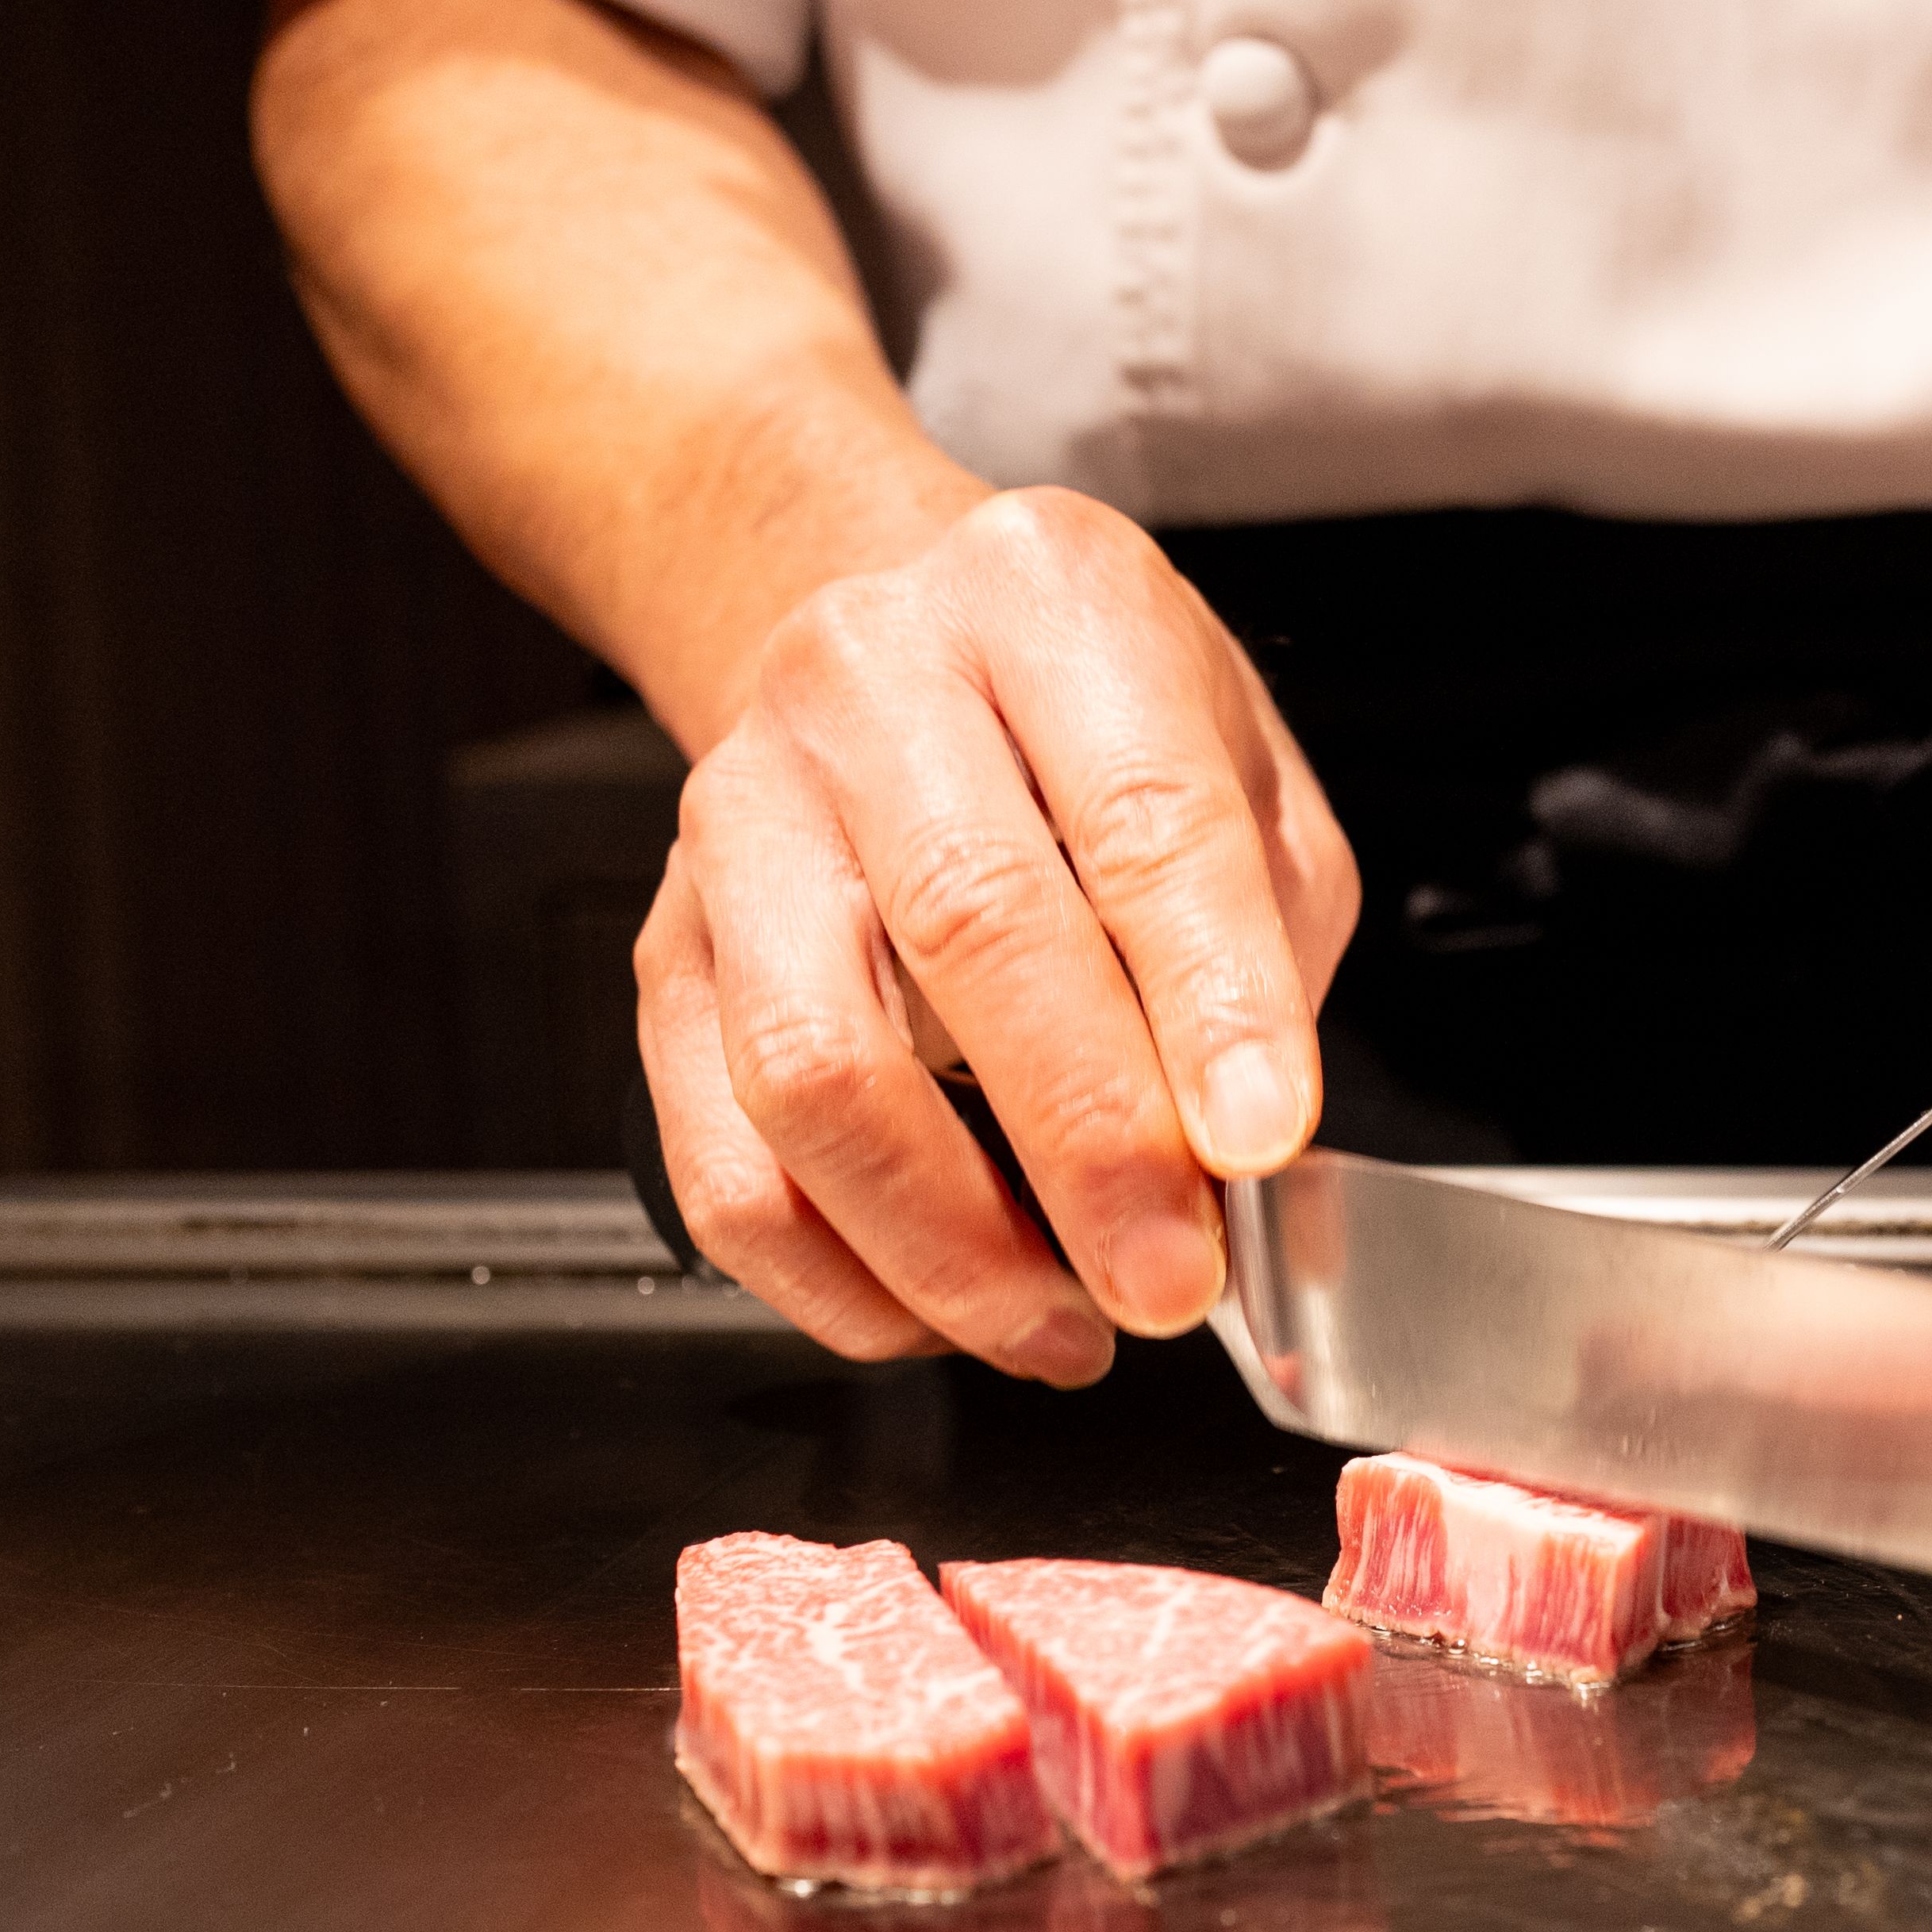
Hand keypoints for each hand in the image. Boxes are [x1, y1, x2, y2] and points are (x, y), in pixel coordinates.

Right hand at [640, 490, 1359, 1374]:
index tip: (1262, 1142)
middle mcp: (870, 689)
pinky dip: (832, 1275)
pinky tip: (937, 1311)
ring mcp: (743, 819)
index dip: (1209, 999)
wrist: (893, 643)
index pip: (1141, 815)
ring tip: (1062, 1323)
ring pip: (810, 1063)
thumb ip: (1266, 942)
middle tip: (1169, 1278)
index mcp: (1047, 608)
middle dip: (1084, 1142)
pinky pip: (719, 1156)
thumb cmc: (1089, 722)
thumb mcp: (1242, 766)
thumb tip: (1244, 1153)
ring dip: (945, 1238)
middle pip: (965, 927)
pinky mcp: (665, 950)